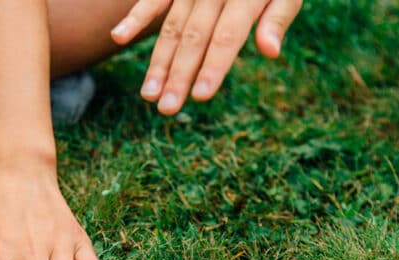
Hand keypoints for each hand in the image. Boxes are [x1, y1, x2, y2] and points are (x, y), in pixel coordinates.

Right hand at [111, 0, 301, 114]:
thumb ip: (279, 18)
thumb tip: (271, 53)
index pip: (227, 36)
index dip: (214, 66)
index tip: (201, 96)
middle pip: (194, 37)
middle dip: (179, 74)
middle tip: (167, 109)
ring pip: (172, 27)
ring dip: (158, 62)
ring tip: (149, 95)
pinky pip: (153, 0)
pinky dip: (135, 17)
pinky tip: (119, 37)